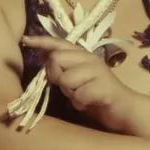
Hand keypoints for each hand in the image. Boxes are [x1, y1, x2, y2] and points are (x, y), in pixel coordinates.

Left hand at [20, 35, 149, 131]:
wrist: (124, 109)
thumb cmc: (96, 95)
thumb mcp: (75, 79)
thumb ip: (62, 68)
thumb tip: (42, 55)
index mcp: (83, 55)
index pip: (59, 43)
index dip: (41, 41)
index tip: (25, 40)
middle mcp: (90, 58)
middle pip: (56, 59)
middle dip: (55, 75)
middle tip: (67, 87)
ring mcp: (98, 71)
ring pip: (66, 79)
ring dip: (70, 93)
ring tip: (81, 96)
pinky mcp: (104, 87)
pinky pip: (78, 96)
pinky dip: (80, 104)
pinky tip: (89, 103)